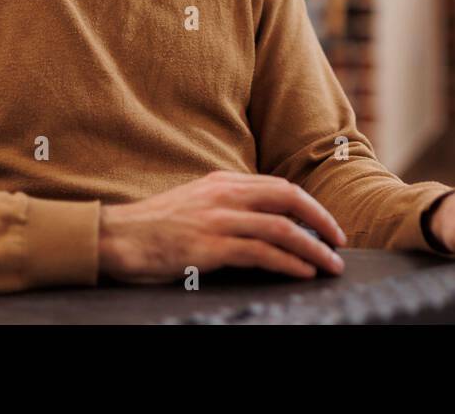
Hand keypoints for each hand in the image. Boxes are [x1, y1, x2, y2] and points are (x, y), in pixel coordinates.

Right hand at [98, 171, 348, 283]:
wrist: (114, 238)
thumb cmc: (153, 227)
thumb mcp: (194, 203)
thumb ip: (226, 206)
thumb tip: (262, 221)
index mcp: (222, 182)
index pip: (278, 186)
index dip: (308, 204)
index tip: (325, 223)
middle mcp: (224, 195)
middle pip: (288, 198)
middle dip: (321, 219)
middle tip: (340, 241)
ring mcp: (217, 219)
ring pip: (281, 228)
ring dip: (313, 247)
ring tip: (331, 264)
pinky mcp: (209, 246)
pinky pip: (261, 253)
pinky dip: (288, 262)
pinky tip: (303, 271)